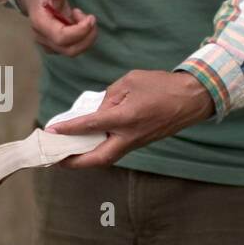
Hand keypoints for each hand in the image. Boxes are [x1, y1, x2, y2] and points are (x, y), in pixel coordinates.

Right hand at [15, 0, 96, 56]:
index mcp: (39, 23)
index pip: (61, 37)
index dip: (79, 31)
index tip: (89, 17)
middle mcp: (42, 37)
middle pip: (70, 50)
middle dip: (87, 36)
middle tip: (90, 17)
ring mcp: (48, 43)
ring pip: (73, 51)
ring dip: (85, 35)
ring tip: (80, 15)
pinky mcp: (55, 45)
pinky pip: (73, 47)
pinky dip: (82, 37)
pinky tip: (77, 21)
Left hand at [50, 69, 214, 167]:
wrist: (192, 99)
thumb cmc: (161, 86)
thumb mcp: (130, 81)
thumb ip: (109, 97)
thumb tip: (96, 110)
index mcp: (126, 118)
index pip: (90, 126)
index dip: (68, 129)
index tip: (51, 130)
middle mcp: (130, 136)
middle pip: (97, 159)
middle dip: (74, 163)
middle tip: (55, 160)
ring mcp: (136, 142)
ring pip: (106, 158)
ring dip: (85, 159)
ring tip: (66, 155)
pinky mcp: (140, 142)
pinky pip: (115, 150)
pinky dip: (98, 151)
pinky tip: (87, 144)